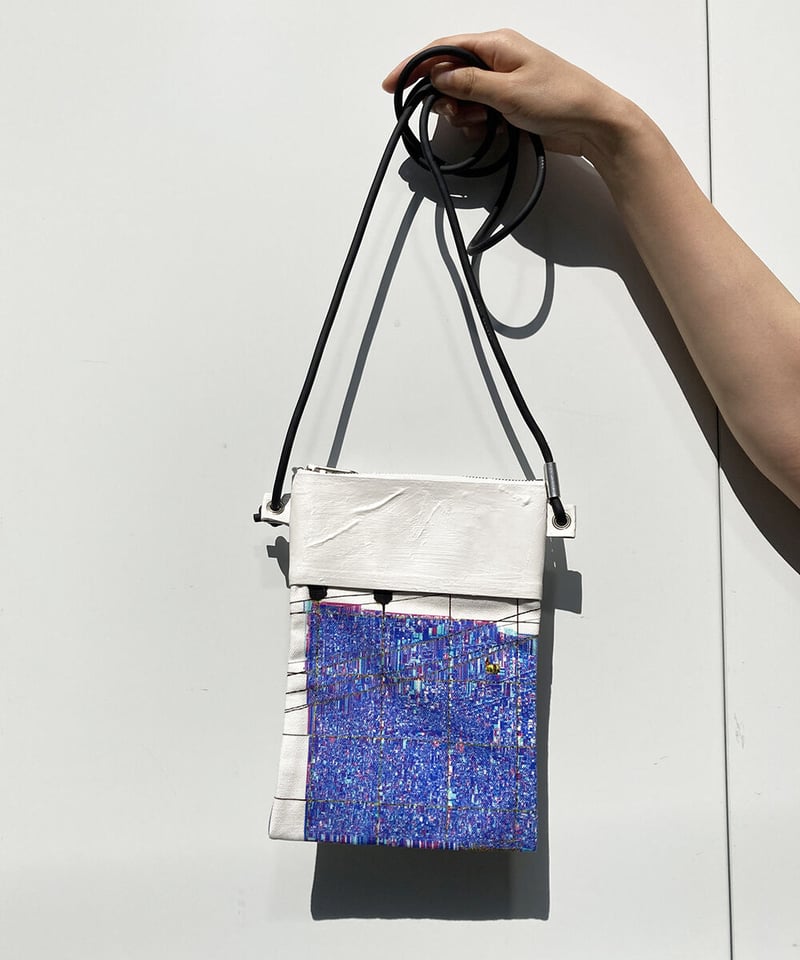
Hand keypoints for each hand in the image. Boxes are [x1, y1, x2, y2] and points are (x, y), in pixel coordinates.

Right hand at [382, 29, 632, 166]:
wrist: (593, 124)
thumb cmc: (557, 99)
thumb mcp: (507, 91)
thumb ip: (468, 83)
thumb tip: (437, 76)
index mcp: (496, 44)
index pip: (444, 49)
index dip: (415, 66)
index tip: (392, 85)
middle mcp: (496, 59)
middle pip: (450, 75)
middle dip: (445, 98)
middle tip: (456, 115)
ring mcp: (502, 84)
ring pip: (462, 98)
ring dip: (462, 114)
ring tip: (480, 125)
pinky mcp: (508, 106)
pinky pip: (478, 113)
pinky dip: (475, 125)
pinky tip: (487, 133)